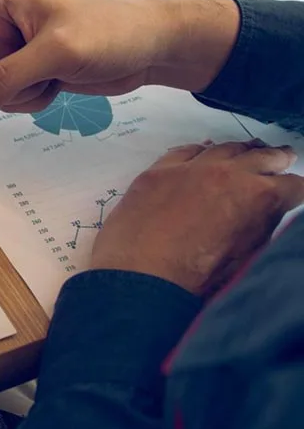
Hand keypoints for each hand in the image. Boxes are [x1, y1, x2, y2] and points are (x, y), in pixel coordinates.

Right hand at [0, 0, 239, 118]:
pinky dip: (28, 101)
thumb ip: (6, 79)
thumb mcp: (56, 53)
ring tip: (53, 76)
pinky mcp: (25, 72)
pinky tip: (58, 86)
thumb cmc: (113, 30)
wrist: (153, 47)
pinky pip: (3, 99)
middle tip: (35, 70)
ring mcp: (9, 50)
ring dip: (15, 95)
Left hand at [92, 141, 303, 296]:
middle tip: (284, 156)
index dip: (298, 191)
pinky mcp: (158, 171)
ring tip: (250, 149)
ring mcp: (190, 168)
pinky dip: (200, 150)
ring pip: (223, 149)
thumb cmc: (198, 279)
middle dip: (276, 158)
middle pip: (260, 157)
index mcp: (258, 197)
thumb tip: (267, 213)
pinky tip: (205, 149)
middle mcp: (227, 174)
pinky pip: (184, 151)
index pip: (293, 186)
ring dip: (241, 150)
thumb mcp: (249, 256)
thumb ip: (262, 226)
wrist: (140, 276)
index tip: (297, 192)